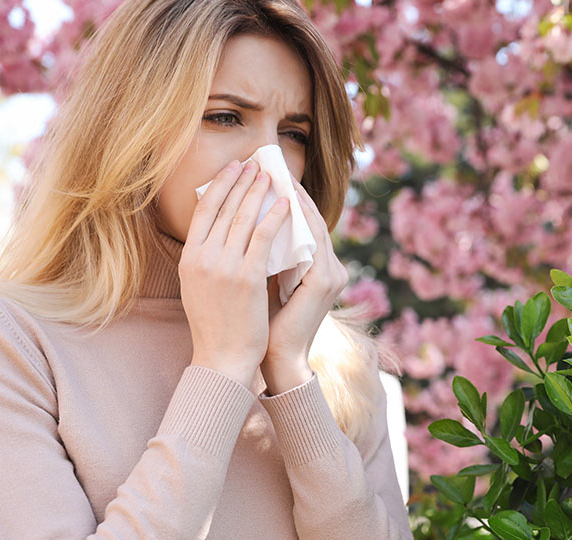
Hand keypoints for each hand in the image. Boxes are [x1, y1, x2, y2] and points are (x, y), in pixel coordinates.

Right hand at [178, 159, 290, 388]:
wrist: (223, 357)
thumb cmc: (215, 324)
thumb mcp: (199, 286)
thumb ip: (206, 258)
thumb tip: (219, 231)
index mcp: (189, 259)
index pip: (203, 211)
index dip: (219, 186)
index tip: (233, 169)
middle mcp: (202, 259)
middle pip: (223, 208)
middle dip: (240, 182)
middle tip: (255, 164)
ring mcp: (224, 267)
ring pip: (243, 218)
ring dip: (258, 192)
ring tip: (271, 175)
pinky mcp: (247, 277)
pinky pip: (263, 238)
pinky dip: (275, 217)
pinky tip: (286, 204)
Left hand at [261, 174, 348, 379]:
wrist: (274, 359)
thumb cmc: (263, 324)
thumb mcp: (264, 279)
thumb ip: (263, 253)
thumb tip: (239, 220)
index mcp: (319, 269)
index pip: (303, 225)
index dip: (286, 198)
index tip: (263, 174)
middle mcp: (332, 269)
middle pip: (311, 219)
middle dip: (290, 190)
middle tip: (269, 163)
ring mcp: (332, 275)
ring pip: (313, 226)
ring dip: (294, 198)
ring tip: (274, 175)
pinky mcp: (325, 282)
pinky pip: (311, 241)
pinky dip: (297, 220)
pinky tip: (280, 203)